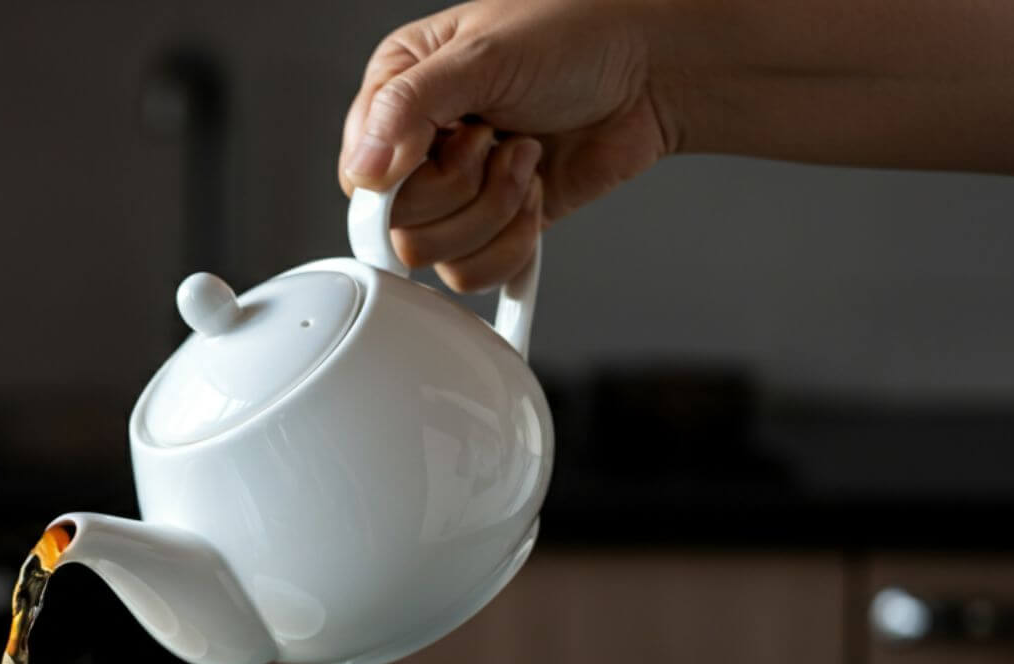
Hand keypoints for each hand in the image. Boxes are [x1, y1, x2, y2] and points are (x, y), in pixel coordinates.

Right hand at [339, 0, 676, 290]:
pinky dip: (513, 242)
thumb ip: (408, 108)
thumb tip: (365, 172)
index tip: (452, 142)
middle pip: (399, 228)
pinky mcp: (496, 226)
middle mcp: (420, 149)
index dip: (407, 178)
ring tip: (524, 158)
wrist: (651, 71)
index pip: (362, 178)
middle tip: (496, 140)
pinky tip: (534, 190)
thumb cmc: (573, 39)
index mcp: (397, 97)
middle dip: (463, 190)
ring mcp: (458, 194)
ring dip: (495, 211)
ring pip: (437, 258)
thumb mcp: (480, 56)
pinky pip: (477, 273)